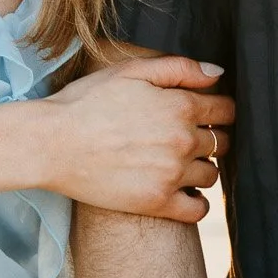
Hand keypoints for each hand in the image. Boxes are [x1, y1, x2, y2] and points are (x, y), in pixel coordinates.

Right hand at [39, 56, 232, 219]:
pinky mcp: (157, 203)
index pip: (226, 110)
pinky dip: (196, 202)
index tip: (206, 114)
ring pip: (212, 175)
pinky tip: (181, 192)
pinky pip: (198, 209)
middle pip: (223, 143)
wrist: (52, 143)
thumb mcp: (131, 71)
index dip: (219, 110)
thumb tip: (218, 73)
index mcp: (181, 106)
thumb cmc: (87, 101)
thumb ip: (180, 68)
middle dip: (213, 138)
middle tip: (189, 138)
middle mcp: (182, 141)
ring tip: (179, 163)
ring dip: (202, 168)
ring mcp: (171, 174)